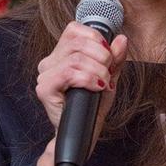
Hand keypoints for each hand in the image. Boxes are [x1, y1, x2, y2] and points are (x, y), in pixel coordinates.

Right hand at [35, 23, 127, 165]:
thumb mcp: (109, 77)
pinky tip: (97, 87)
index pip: (74, 29)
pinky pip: (69, 73)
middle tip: (109, 73)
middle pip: (77, 41)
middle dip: (102, 55)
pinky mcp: (44, 90)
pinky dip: (88, 78)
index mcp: (61, 55)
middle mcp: (49, 62)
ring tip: (104, 83)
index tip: (109, 55)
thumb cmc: (93, 107)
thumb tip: (122, 39)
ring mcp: (44, 76)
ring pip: (76, 58)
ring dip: (98, 70)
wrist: (84, 136)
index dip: (95, 38)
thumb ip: (116, 58)